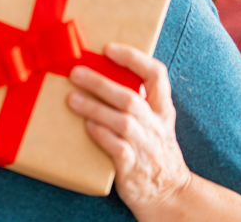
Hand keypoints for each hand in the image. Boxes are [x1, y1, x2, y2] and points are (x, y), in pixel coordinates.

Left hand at [67, 43, 190, 221]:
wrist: (168, 192)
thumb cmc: (154, 150)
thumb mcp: (155, 121)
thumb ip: (137, 99)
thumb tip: (102, 71)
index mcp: (163, 108)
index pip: (156, 74)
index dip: (133, 58)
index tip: (109, 48)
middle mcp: (156, 124)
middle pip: (130, 98)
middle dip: (100, 83)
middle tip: (76, 73)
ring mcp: (145, 147)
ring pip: (122, 121)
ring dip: (94, 107)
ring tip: (72, 98)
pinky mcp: (132, 168)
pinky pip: (117, 148)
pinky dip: (101, 134)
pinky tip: (87, 126)